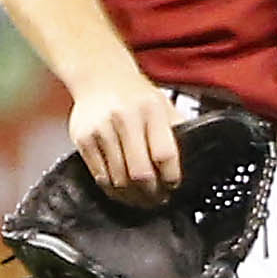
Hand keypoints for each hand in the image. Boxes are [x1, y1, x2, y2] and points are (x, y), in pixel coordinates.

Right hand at [71, 70, 182, 203]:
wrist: (99, 76)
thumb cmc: (135, 94)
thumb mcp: (162, 104)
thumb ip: (176, 130)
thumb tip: (193, 161)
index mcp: (151, 109)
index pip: (164, 155)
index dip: (170, 178)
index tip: (173, 186)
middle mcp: (125, 118)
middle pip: (141, 173)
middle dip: (152, 194)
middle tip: (158, 200)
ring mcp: (101, 130)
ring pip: (119, 179)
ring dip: (133, 197)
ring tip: (141, 200)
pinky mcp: (83, 140)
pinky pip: (100, 176)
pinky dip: (113, 191)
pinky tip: (122, 192)